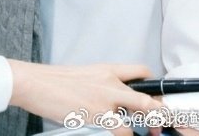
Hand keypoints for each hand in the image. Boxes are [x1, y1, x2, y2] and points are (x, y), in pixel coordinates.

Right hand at [7, 61, 160, 135]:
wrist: (35, 82)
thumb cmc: (54, 82)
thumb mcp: (83, 76)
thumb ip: (102, 86)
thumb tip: (115, 102)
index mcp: (106, 69)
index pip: (141, 71)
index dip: (154, 87)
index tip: (159, 99)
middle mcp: (109, 82)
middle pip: (147, 96)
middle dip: (161, 112)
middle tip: (163, 123)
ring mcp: (105, 99)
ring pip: (140, 114)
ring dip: (145, 128)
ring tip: (147, 133)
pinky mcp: (97, 115)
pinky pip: (123, 131)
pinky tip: (120, 135)